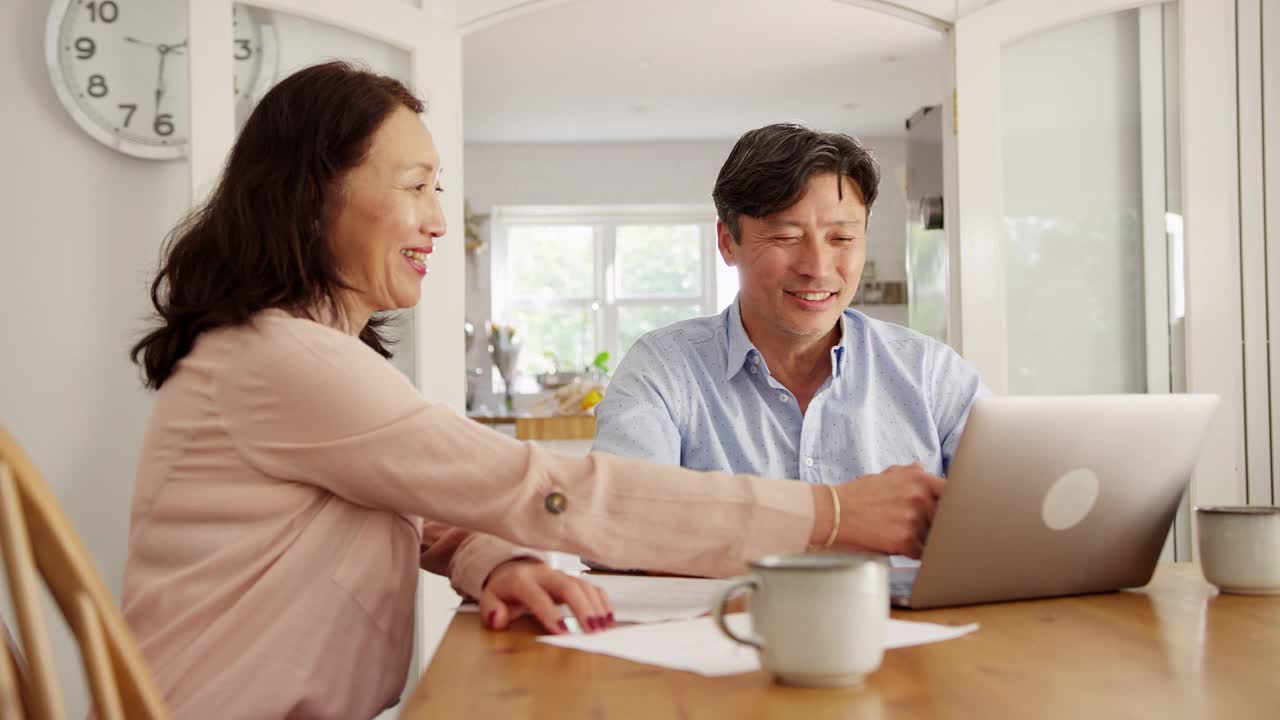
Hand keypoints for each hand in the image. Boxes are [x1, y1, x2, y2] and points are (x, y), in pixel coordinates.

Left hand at [479, 558, 613, 634]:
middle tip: (592, 630)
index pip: (538, 596)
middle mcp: (544, 574)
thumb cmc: (504, 590)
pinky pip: (591, 586)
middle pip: (567, 585)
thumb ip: (491, 610)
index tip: (564, 631)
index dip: (551, 613)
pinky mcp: (572, 579)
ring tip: (603, 627)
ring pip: (582, 584)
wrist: (511, 570)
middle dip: (582, 607)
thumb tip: (498, 618)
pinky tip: (608, 618)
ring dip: (595, 605)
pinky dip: (602, 601)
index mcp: (521, 580)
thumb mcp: (490, 599)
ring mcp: (561, 574)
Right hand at [833, 462, 944, 557]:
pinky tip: (899, 545)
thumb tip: (923, 469)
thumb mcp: (885, 475)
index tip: (951, 510)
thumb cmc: (857, 496)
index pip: (952, 490)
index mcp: (918, 478)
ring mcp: (913, 519)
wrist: (834, 513)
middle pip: (946, 516)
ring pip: (934, 535)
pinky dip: (913, 552)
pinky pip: (922, 552)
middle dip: (936, 523)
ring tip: (904, 534)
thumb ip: (909, 473)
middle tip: (923, 526)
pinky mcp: (905, 540)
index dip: (954, 502)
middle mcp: (919, 497)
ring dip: (924, 538)